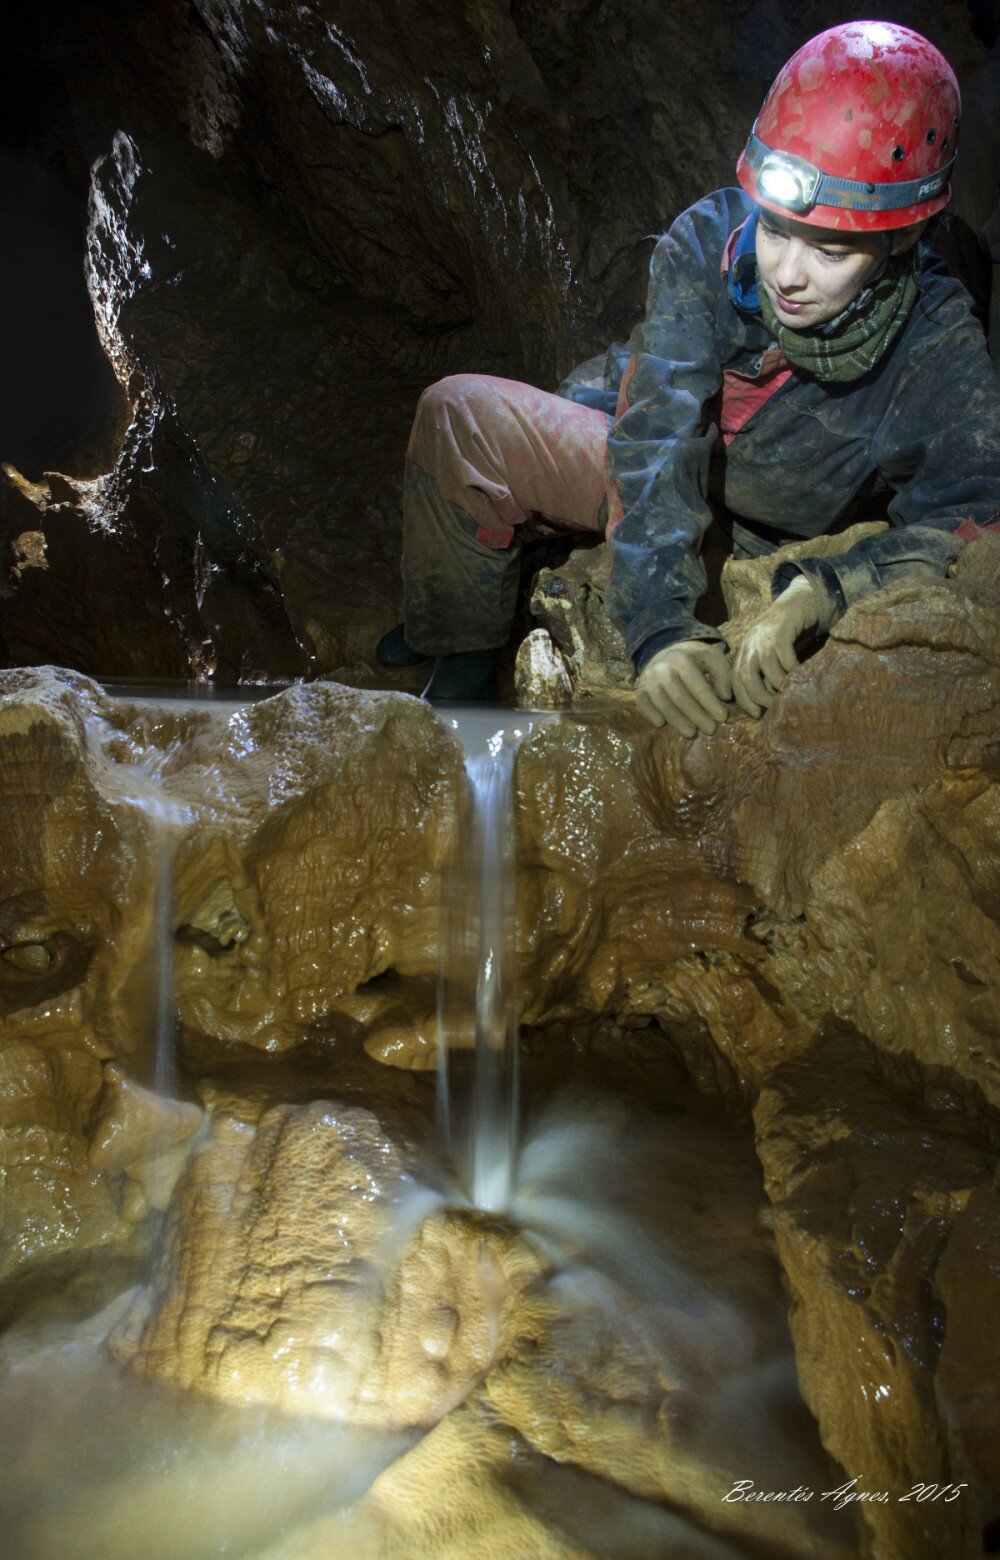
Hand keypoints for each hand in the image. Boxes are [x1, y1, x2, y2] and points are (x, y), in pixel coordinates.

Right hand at [635, 639, 755, 735]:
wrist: (662, 651)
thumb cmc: (692, 659)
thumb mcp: (711, 657)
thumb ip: (723, 673)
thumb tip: (725, 696)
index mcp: (681, 660)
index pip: (698, 686)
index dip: (711, 704)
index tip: (722, 717)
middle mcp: (662, 669)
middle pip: (680, 699)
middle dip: (697, 716)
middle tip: (710, 730)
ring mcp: (648, 680)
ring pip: (663, 706)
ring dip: (678, 722)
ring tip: (691, 733)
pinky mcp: (639, 690)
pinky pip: (644, 707)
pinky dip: (652, 716)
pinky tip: (663, 724)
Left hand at [731, 575, 833, 714]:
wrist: (800, 599)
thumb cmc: (786, 631)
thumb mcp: (770, 651)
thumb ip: (765, 671)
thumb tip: (767, 702)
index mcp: (744, 650)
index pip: (735, 680)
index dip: (743, 699)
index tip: (755, 713)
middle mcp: (750, 643)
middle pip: (745, 676)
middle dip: (757, 696)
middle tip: (771, 707)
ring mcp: (764, 636)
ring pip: (767, 668)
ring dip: (778, 685)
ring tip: (788, 693)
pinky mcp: (781, 629)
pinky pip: (785, 657)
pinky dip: (792, 670)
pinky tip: (800, 674)